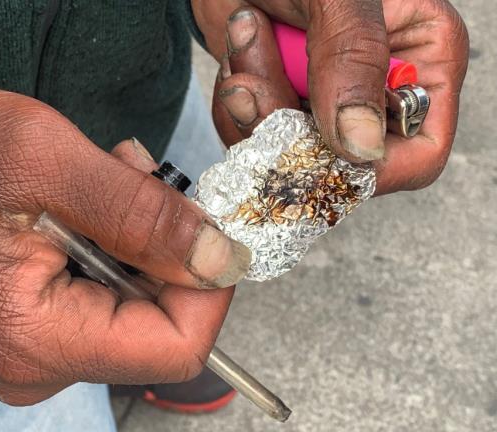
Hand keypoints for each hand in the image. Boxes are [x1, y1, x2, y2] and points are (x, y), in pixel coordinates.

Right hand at [0, 89, 250, 404]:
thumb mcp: (44, 160)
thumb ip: (141, 213)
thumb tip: (219, 257)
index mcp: (36, 338)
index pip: (175, 346)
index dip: (210, 288)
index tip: (209, 227)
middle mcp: (39, 365)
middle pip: (161, 327)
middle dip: (168, 251)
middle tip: (138, 182)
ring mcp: (39, 351)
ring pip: (139, 308)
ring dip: (141, 241)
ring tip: (105, 184)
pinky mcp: (40, 330)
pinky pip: (110, 299)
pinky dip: (118, 248)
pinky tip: (90, 206)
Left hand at [192, 0, 468, 194]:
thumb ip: (353, 59)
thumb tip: (362, 144)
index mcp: (423, 60)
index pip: (420, 151)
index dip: (370, 166)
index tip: (315, 144)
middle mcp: (378, 92)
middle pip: (343, 164)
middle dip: (286, 125)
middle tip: (252, 76)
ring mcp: (327, 105)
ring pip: (291, 155)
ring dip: (253, 105)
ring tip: (247, 36)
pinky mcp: (284, 107)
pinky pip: (257, 141)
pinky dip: (235, 106)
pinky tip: (239, 53)